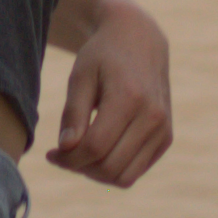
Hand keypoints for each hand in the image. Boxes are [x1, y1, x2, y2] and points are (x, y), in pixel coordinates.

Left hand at [49, 0, 175, 186]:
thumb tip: (66, 149)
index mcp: (130, 97)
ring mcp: (163, 129)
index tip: (51, 154)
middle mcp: (153, 116)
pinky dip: (113, 170)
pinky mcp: (166, 138)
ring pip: (124, 177)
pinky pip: (135, 172)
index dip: (69, 158)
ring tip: (79, 155)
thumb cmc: (103, 55)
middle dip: (79, 167)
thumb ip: (73, 113)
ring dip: (96, 174)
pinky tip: (98, 152)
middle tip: (62, 155)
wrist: (139, 39)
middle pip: (109, 166)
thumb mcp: (81, 75)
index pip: (96, 146)